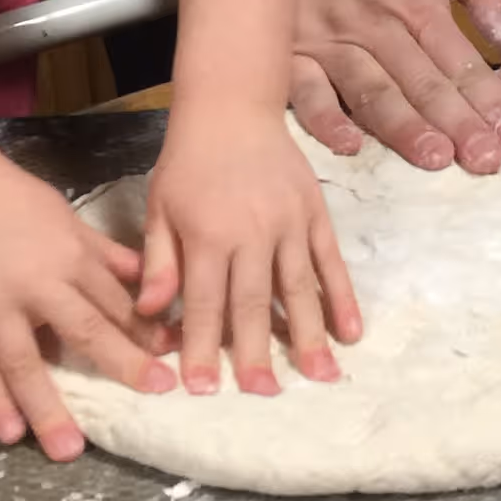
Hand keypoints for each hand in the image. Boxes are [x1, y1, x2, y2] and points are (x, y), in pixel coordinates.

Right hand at [0, 146, 175, 454]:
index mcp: (68, 255)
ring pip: (26, 362)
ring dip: (49, 407)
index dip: (146, 335)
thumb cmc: (10, 198)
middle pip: (85, 330)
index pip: (115, 302)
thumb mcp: (65, 218)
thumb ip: (104, 254)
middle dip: (122, 365)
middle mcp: (37, 282)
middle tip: (155, 397)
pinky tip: (10, 432)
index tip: (172, 365)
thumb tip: (149, 282)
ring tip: (70, 449)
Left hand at [138, 102, 362, 395]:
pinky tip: (351, 331)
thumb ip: (158, 262)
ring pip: (299, 287)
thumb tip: (150, 314)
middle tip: (263, 395)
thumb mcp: (159, 207)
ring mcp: (289, 223)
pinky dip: (342, 296)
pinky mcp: (315, 213)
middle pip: (254, 302)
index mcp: (208, 233)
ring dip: (310, 335)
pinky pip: (331, 261)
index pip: (205, 301)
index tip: (202, 390)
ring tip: (321, 377)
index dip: (203, 347)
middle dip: (257, 352)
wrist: (232, 105)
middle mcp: (252, 232)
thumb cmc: (188, 161)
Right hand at [288, 0, 500, 175]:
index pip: (459, 61)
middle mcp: (376, 28)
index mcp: (416, 5)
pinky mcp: (290, 54)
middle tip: (486, 161)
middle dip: (458, 124)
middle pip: (422, 83)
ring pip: (372, 91)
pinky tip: (348, 144)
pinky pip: (305, 91)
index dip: (489, 99)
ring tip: (435, 158)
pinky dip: (325, 118)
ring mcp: (330, 43)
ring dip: (404, 127)